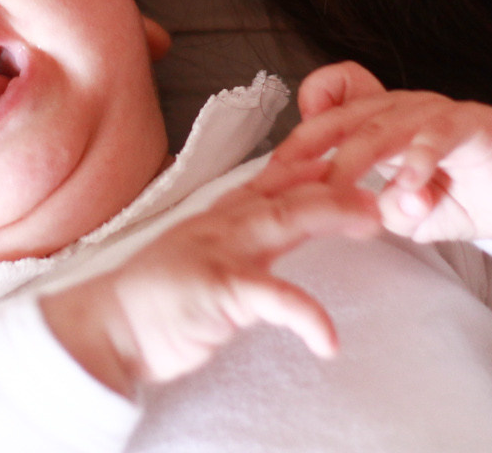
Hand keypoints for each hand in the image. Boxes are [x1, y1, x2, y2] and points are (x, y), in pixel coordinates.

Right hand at [39, 177, 379, 395]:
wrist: (107, 327)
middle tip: (384, 182)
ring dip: (334, 216)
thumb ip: (243, 239)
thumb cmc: (159, 298)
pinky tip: (328, 339)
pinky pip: (273, 299)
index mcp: (223, 215)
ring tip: (374, 223)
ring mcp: (219, 252)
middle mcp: (224, 223)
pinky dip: (306, 316)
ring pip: (286, 220)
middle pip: (291, 190)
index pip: (277, 176)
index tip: (359, 151)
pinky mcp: (218, 291)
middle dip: (341, 182)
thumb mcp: (205, 254)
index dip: (319, 161)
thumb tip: (281, 226)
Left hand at [261, 62, 491, 243]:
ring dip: (358, 162)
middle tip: (284, 189)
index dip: (297, 135)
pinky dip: (421, 161)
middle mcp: (401, 106)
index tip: (270, 177)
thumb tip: (355, 218)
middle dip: (308, 152)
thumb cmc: (461, 195)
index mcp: (378, 118)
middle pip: (342, 117)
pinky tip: (410, 189)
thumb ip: (378, 209)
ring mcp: (435, 111)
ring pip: (384, 126)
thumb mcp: (407, 209)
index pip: (327, 105)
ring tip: (340, 195)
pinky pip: (440, 135)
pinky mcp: (473, 123)